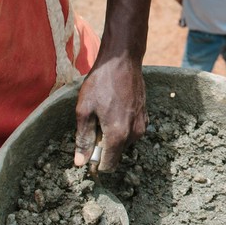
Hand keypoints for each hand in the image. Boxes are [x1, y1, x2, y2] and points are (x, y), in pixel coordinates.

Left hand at [73, 55, 146, 171]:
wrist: (123, 60)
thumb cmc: (101, 82)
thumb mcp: (84, 110)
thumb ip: (83, 138)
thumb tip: (80, 162)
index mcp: (118, 135)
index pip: (108, 165)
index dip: (95, 162)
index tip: (86, 150)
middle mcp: (134, 134)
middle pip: (115, 154)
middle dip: (103, 147)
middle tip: (92, 124)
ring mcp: (142, 125)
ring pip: (123, 143)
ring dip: (111, 136)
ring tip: (103, 114)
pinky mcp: (145, 117)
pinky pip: (130, 131)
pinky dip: (120, 127)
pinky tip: (113, 109)